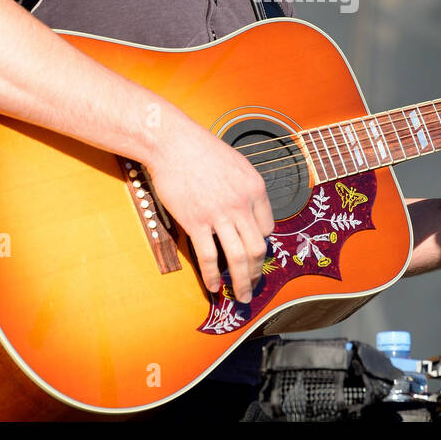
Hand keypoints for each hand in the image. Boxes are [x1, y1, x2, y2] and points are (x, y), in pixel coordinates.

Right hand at [143, 113, 274, 303]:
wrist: (172, 143)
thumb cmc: (201, 151)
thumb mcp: (237, 165)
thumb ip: (246, 190)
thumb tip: (247, 214)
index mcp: (255, 189)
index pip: (268, 227)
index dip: (262, 243)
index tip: (254, 252)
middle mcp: (241, 204)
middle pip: (258, 248)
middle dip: (257, 272)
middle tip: (254, 285)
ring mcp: (219, 214)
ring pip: (238, 258)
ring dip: (241, 282)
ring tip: (240, 296)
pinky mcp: (196, 222)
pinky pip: (209, 256)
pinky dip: (212, 276)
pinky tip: (213, 286)